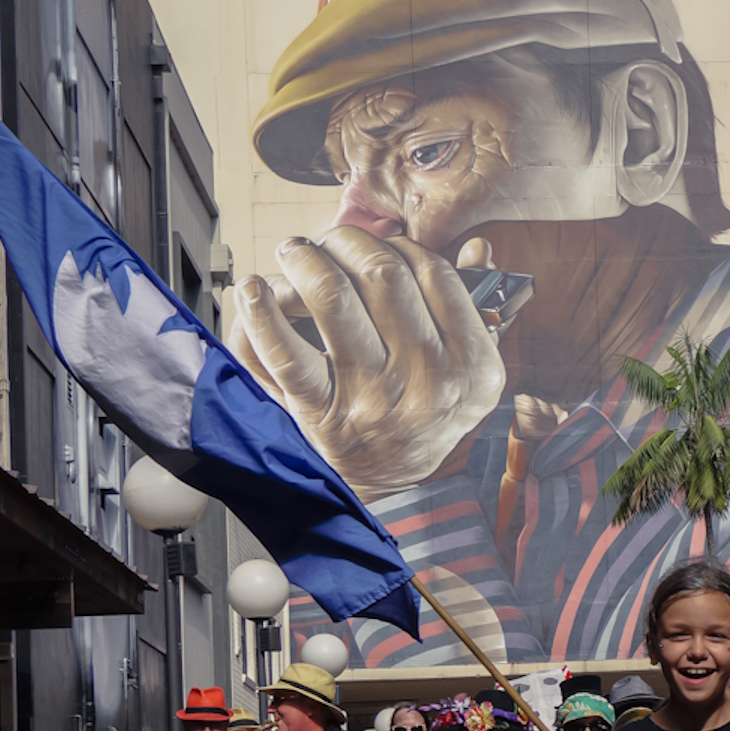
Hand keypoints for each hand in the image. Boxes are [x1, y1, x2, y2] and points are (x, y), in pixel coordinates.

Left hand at [228, 228, 503, 502]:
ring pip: (333, 297)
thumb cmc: (422, 416)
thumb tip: (477, 248)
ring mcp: (375, 398)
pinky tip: (253, 291)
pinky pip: (287, 352)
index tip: (382, 247)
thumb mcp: (466, 373)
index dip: (402, 246)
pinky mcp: (325, 414)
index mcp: (475, 366)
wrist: (386, 488)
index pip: (437, 275)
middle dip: (348, 242)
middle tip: (330, 243)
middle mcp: (430, 381)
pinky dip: (261, 313)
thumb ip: (472, 309)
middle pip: (384, 274)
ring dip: (305, 260)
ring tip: (296, 254)